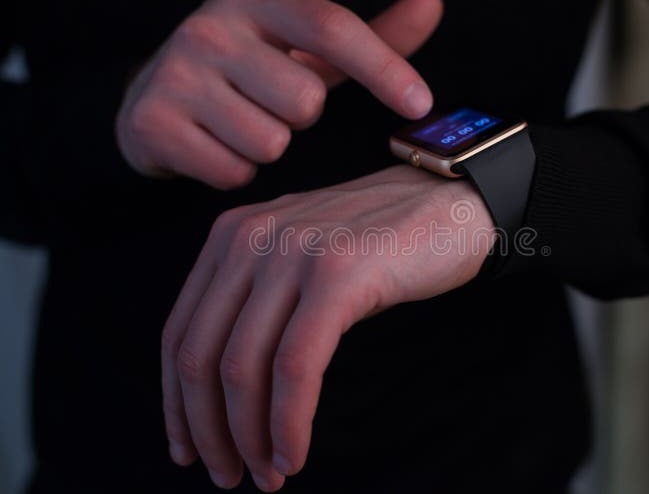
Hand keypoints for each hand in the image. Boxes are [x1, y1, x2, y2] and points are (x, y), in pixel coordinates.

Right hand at [116, 0, 441, 188]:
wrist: (151, 97)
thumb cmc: (246, 71)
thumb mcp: (303, 47)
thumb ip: (370, 35)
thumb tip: (432, 3)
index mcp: (253, 0)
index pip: (332, 28)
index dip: (383, 68)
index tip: (420, 103)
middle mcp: (210, 28)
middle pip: (306, 102)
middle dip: (300, 116)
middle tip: (269, 103)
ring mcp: (176, 74)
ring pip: (272, 143)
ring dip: (268, 146)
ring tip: (239, 123)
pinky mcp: (154, 122)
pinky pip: (235, 172)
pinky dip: (236, 170)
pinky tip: (215, 145)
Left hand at [161, 165, 494, 490]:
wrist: (450, 204)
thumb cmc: (379, 243)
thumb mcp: (300, 258)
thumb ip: (259, 301)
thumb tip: (228, 394)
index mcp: (231, 236)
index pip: (178, 334)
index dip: (175, 406)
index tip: (187, 452)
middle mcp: (250, 239)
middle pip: (200, 357)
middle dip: (208, 432)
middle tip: (229, 477)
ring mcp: (291, 252)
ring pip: (242, 368)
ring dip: (249, 438)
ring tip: (268, 476)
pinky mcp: (336, 274)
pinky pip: (295, 367)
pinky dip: (288, 423)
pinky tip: (294, 454)